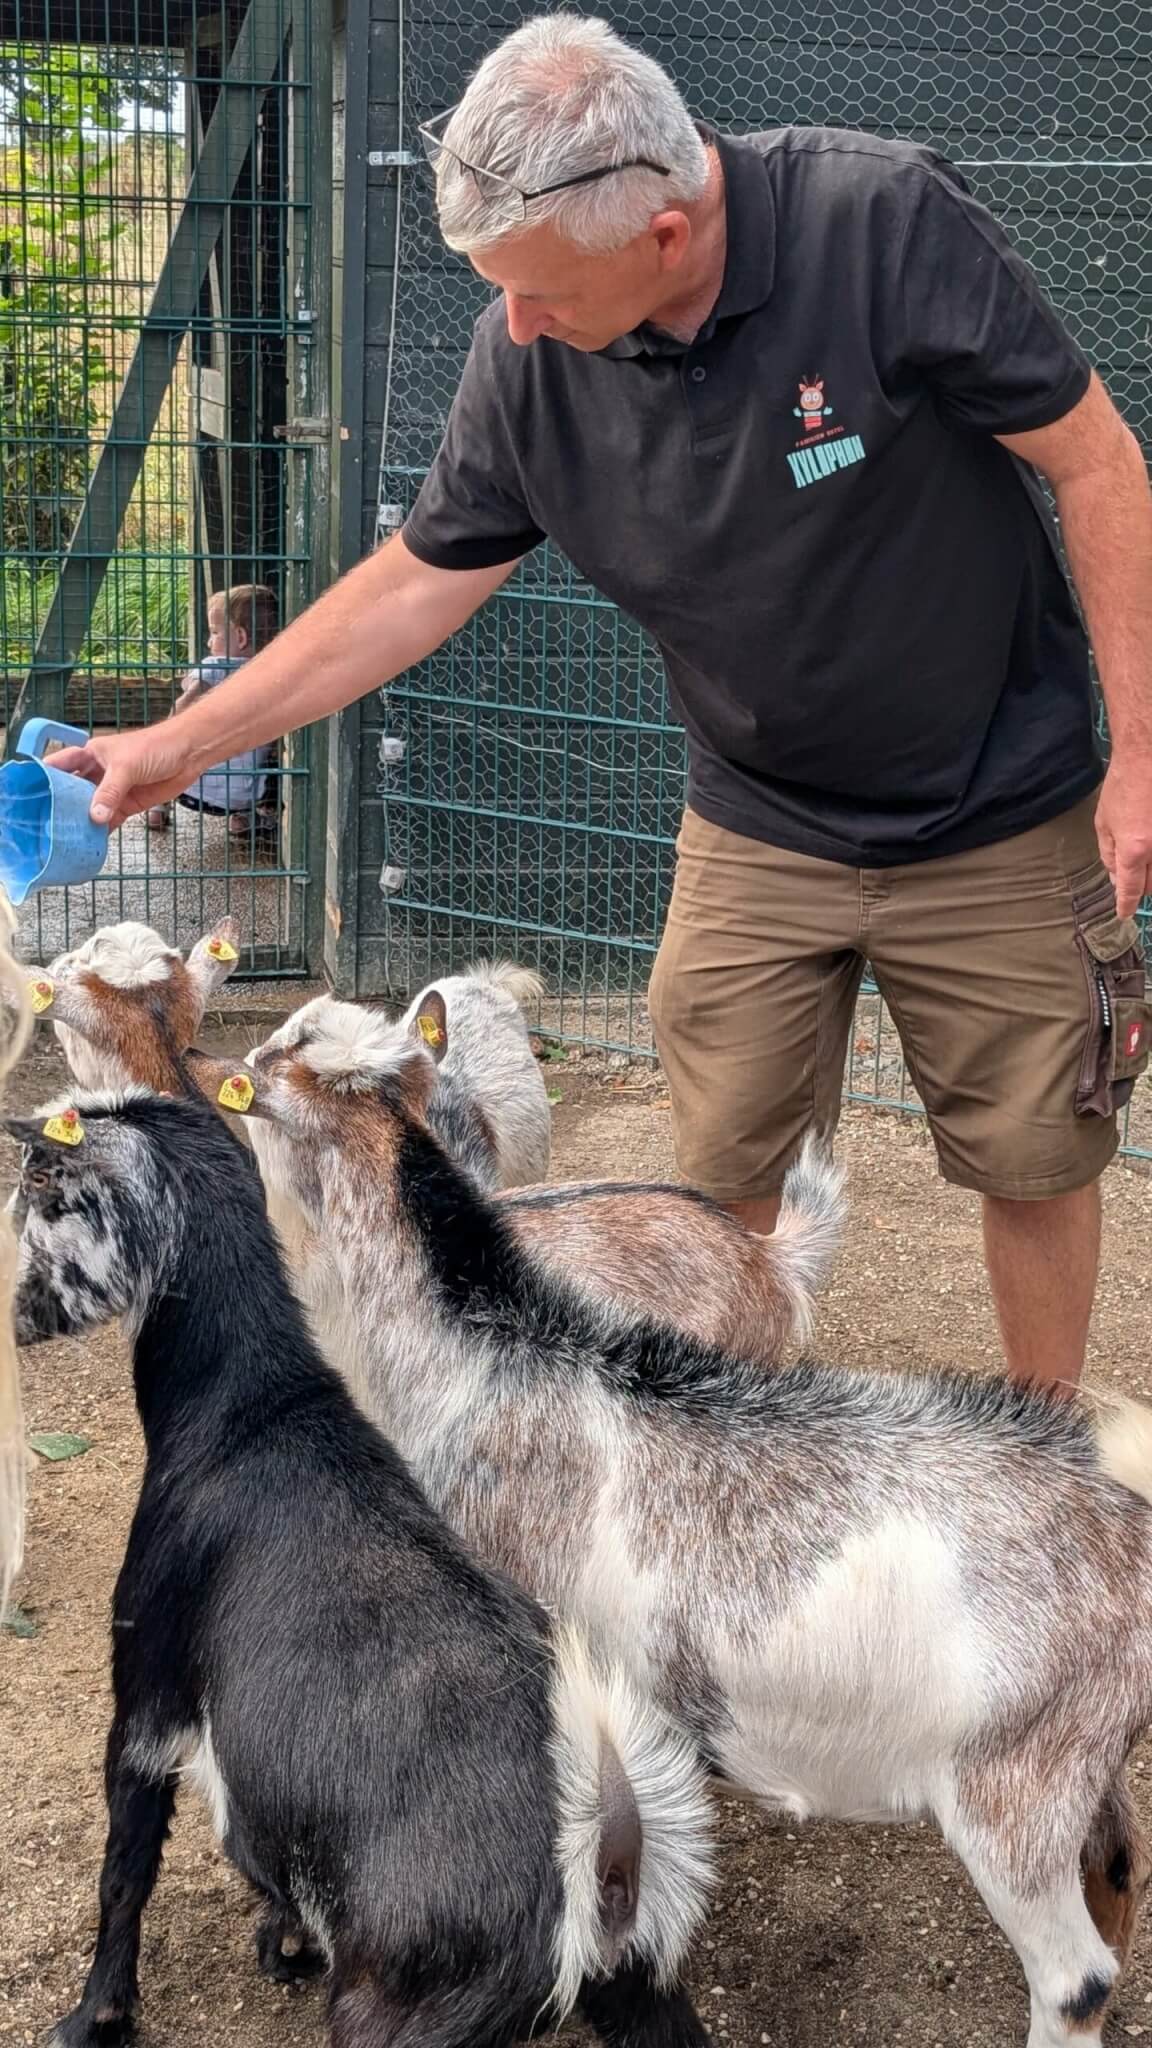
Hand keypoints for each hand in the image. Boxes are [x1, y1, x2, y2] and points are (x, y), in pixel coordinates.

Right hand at [48, 726, 200, 830]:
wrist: (188, 754)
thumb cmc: (155, 747)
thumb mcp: (127, 767)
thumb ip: (110, 791)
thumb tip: (95, 816)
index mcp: (89, 755)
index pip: (59, 765)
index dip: (45, 778)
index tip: (31, 795)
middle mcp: (96, 773)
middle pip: (72, 791)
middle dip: (61, 806)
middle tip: (47, 825)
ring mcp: (112, 790)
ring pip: (90, 808)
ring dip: (82, 822)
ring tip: (67, 838)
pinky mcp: (127, 804)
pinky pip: (109, 819)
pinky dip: (102, 830)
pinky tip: (92, 842)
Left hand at [1095, 758, 1151, 918]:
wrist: (1148, 756)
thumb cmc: (1123, 786)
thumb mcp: (1104, 821)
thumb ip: (1109, 854)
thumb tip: (1115, 878)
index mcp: (1134, 848)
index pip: (1130, 889)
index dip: (1126, 904)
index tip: (1124, 913)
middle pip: (1151, 885)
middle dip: (1140, 888)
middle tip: (1131, 880)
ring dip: (1151, 874)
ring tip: (1141, 858)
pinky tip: (1147, 847)